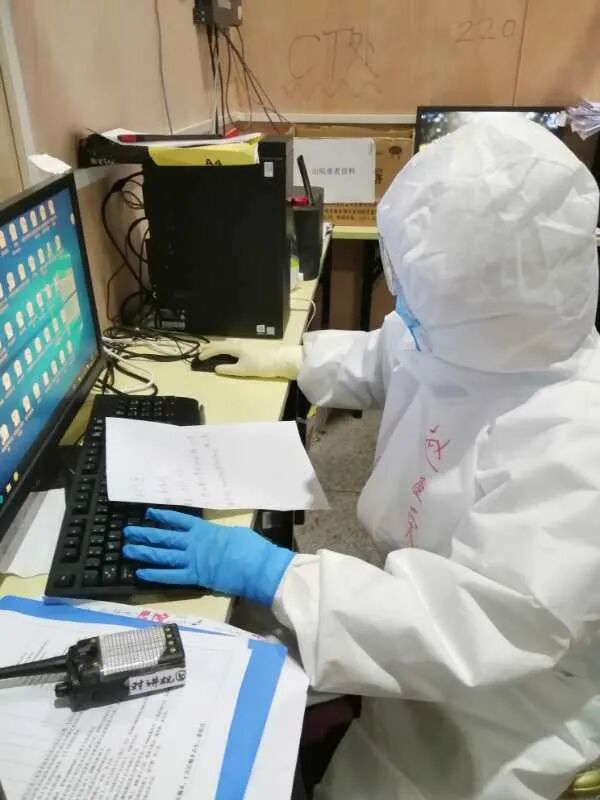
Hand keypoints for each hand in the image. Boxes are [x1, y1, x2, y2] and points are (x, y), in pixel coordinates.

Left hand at [123, 508, 294, 605]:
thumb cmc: (251, 547)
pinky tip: (141, 573)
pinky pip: (171, 576)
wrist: (257, 567)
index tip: (148, 513)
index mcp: (204, 529)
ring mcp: (193, 561)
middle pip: (164, 537)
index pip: (178, 520)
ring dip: (144, 553)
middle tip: (128, 532)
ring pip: (163, 556)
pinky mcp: (195, 578)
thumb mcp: (234, 532)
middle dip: (145, 534)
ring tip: (127, 550)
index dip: (162, 516)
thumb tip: (216, 536)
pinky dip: (155, 575)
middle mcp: (194, 543)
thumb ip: (219, 534)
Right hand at [198, 341, 301, 378]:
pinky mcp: (250, 349)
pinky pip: (231, 347)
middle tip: (199, 352)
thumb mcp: (243, 370)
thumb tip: (216, 369)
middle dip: (209, 348)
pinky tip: (225, 353)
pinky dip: (224, 349)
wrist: (281, 361)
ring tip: (209, 352)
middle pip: (220, 344)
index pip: (217, 348)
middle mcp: (238, 344)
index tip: (198, 358)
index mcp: (235, 347)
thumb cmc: (262, 365)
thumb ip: (228, 369)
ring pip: (226, 345)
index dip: (206, 353)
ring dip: (216, 348)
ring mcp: (245, 345)